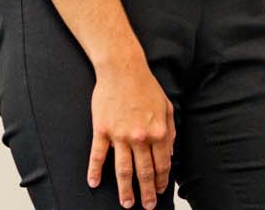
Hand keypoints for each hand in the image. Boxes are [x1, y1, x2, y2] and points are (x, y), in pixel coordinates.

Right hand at [87, 60, 175, 208]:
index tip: (159, 191)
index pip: (161, 164)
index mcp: (158, 131)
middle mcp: (140, 137)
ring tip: (126, 204)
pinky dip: (95, 171)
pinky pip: (98, 156)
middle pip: (144, 172)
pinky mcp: (102, 130)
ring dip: (126, 190)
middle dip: (146, 192)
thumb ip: (170, 131)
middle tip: (147, 206)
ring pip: (123, 170)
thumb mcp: (167, 107)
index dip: (161, 180)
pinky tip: (93, 183)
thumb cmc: (146, 86)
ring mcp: (120, 135)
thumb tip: (171, 152)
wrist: (122, 69)